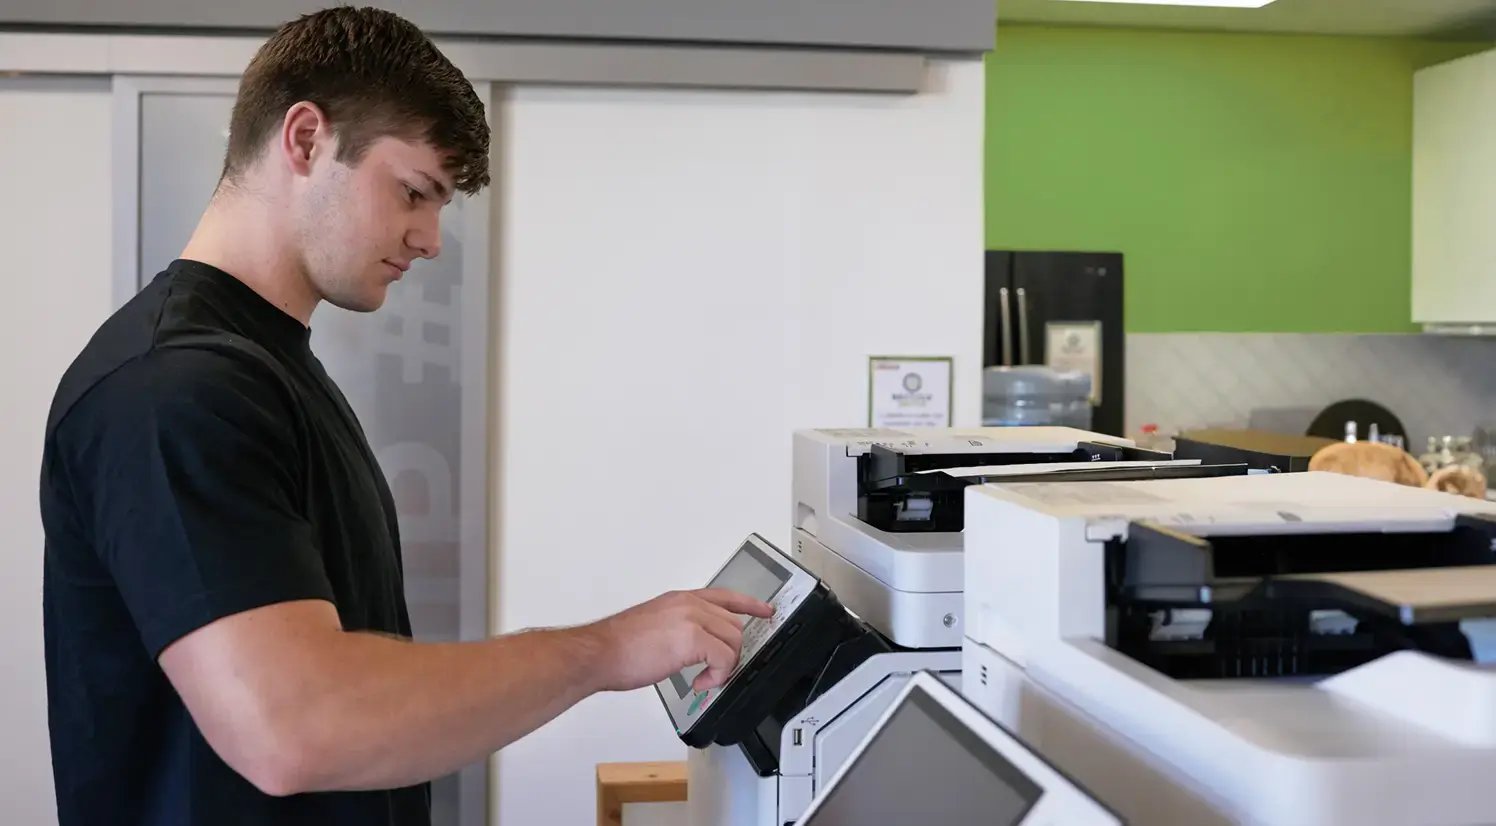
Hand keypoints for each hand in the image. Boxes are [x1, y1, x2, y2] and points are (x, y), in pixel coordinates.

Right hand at [585, 589, 773, 692]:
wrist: (598, 653)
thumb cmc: (617, 647)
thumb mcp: (653, 627)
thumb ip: (677, 630)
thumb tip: (692, 650)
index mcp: (679, 600)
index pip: (724, 596)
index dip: (749, 604)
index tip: (765, 611)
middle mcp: (688, 604)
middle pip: (734, 624)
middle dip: (732, 652)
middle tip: (716, 672)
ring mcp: (691, 618)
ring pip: (733, 641)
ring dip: (724, 666)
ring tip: (704, 679)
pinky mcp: (691, 638)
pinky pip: (723, 659)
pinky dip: (717, 676)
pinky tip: (700, 683)